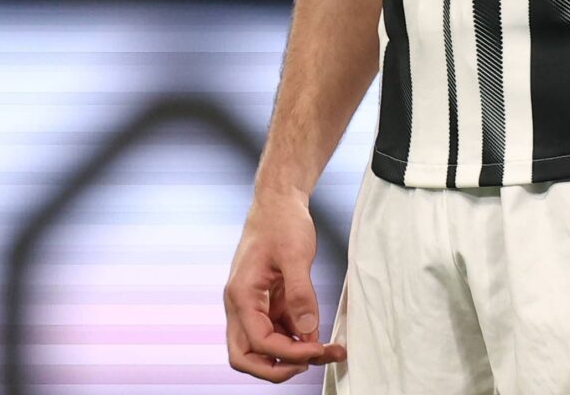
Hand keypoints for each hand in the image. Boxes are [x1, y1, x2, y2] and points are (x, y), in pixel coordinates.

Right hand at [223, 186, 346, 380]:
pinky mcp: (267, 303)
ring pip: (263, 348)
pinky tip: (319, 336)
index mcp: (241, 295)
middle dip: (277, 369)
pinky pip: (277, 332)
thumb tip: (308, 330)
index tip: (318, 350)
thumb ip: (300, 294)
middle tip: (311, 364)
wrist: (278, 201)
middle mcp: (241, 306)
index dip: (288, 353)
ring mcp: (254, 306)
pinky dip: (296, 340)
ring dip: (292, 356)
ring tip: (328, 351)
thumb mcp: (295, 254)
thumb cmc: (281, 221)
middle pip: (245, 357)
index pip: (258, 342)